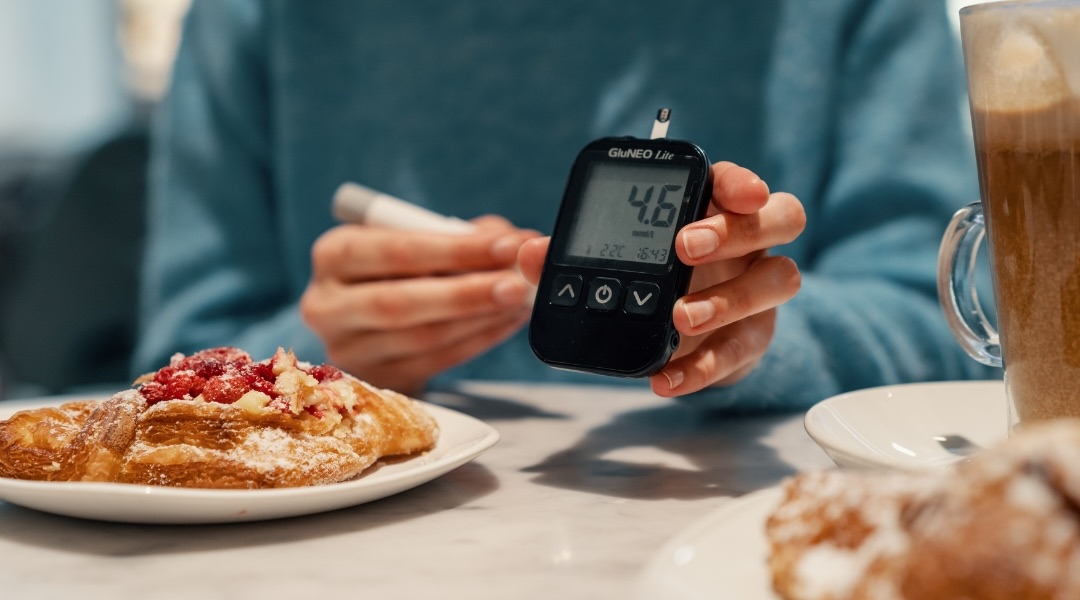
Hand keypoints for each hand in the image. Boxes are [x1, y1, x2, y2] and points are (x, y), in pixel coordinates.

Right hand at [300, 216, 538, 395]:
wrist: (374, 322)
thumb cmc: (401, 270)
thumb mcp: (421, 241)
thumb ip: (464, 235)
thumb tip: (518, 243)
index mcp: (334, 255)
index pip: (394, 251)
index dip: (455, 249)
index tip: (507, 245)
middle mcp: (327, 305)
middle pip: (399, 303)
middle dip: (467, 292)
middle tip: (518, 284)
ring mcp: (346, 350)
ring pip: (421, 337)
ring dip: (479, 319)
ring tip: (519, 301)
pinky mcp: (373, 382)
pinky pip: (433, 363)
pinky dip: (476, 342)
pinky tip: (504, 323)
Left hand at [518, 162, 803, 396]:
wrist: (675, 341)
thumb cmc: (645, 282)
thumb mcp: (604, 265)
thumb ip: (566, 257)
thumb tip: (530, 254)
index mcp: (713, 209)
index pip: (737, 182)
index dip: (742, 181)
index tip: (739, 192)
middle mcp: (749, 243)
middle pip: (779, 217)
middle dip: (735, 230)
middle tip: (685, 248)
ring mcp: (757, 289)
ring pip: (778, 279)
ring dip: (729, 298)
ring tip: (679, 316)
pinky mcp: (752, 337)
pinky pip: (742, 350)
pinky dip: (705, 367)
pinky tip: (668, 377)